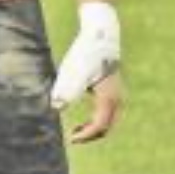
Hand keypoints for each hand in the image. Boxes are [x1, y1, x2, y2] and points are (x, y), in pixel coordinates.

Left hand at [51, 3, 123, 144]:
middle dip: (89, 135)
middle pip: (106, 127)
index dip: (85, 136)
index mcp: (108, 97)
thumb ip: (66, 90)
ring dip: (93, 129)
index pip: (100, 126)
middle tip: (72, 137)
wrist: (101, 35)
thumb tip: (56, 107)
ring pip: (108, 121)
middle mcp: (117, 99)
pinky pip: (108, 113)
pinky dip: (96, 120)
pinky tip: (84, 119)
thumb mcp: (73, 71)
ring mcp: (118, 94)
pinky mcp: (114, 90)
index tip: (71, 139)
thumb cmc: (86, 53)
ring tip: (76, 131)